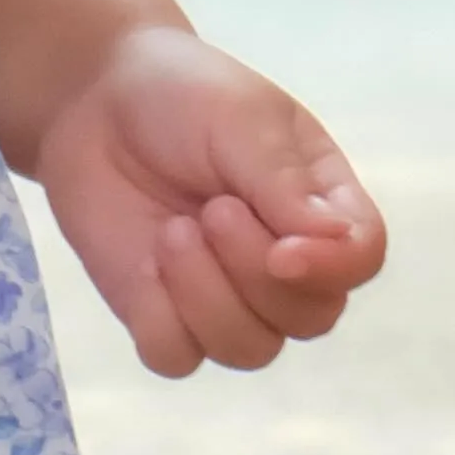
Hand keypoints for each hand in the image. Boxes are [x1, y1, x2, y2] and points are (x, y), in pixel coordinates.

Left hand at [36, 25, 384, 378]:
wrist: (93, 100)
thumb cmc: (182, 96)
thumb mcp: (242, 120)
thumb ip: (286, 184)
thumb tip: (334, 244)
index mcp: (322, 204)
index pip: (361, 260)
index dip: (330, 270)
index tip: (280, 250)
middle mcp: (285, 260)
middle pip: (310, 318)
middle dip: (254, 274)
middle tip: (211, 210)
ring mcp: (225, 294)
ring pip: (249, 350)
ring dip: (206, 297)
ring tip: (173, 232)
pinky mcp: (163, 314)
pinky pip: (177, 358)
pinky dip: (159, 318)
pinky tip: (145, 264)